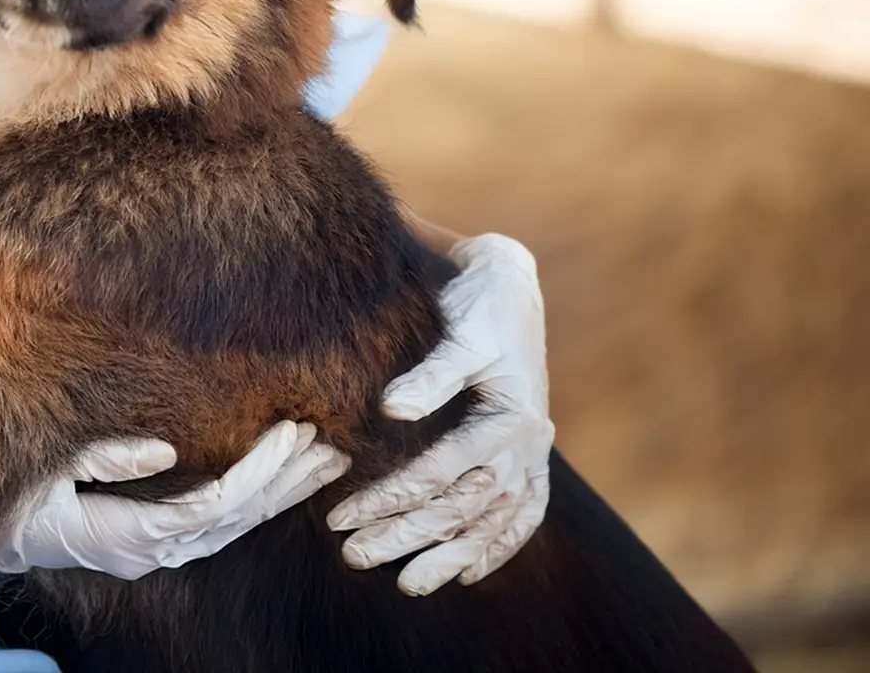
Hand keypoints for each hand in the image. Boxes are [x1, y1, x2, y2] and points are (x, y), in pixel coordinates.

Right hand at [0, 420, 349, 579]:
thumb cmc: (14, 494)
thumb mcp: (46, 469)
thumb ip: (101, 458)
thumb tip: (162, 451)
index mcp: (126, 537)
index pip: (210, 508)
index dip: (255, 474)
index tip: (290, 435)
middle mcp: (149, 551)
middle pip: (234, 519)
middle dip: (284, 481)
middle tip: (329, 444)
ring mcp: (155, 551)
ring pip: (233, 525)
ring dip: (279, 491)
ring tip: (323, 459)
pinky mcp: (157, 541)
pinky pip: (218, 523)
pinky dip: (254, 498)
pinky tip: (282, 478)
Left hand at [328, 233, 553, 595]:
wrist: (510, 286)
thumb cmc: (478, 308)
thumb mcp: (460, 334)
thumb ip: (432, 374)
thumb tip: (392, 408)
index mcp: (511, 417)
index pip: (440, 473)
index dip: (389, 498)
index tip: (339, 517)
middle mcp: (528, 443)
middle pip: (465, 507)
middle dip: (409, 536)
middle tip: (355, 557)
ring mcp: (533, 453)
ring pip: (493, 520)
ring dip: (451, 555)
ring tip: (407, 584)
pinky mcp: (529, 454)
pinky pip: (524, 513)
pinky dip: (500, 545)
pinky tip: (470, 575)